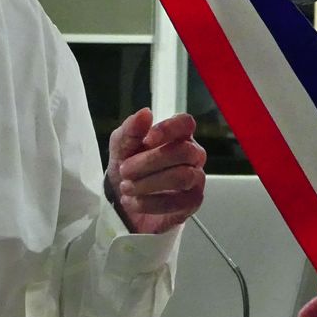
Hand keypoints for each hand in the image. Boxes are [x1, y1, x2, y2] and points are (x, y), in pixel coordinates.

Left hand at [106, 108, 205, 233]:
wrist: (124, 201)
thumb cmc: (128, 168)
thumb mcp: (121, 147)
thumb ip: (130, 130)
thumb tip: (145, 113)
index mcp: (177, 136)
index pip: (185, 123)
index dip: (168, 129)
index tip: (146, 140)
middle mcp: (192, 155)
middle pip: (184, 151)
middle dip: (150, 161)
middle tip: (125, 170)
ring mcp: (195, 179)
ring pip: (183, 177)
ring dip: (148, 183)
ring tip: (126, 187)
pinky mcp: (192, 203)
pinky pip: (178, 202)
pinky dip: (150, 203)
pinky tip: (133, 202)